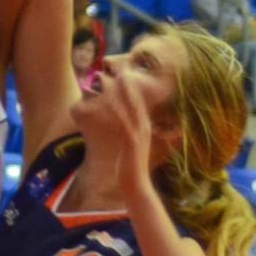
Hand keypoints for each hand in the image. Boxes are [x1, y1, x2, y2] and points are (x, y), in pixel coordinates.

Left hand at [112, 72, 153, 198]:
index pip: (138, 103)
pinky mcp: (131, 141)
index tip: (126, 74)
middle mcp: (143, 128)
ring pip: (132, 108)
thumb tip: (126, 127)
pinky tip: (112, 100)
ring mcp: (138, 134)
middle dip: (130, 85)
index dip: (132, 89)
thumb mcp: (132, 146)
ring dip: (126, 93)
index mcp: (142, 128)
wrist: (136, 186)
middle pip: (137, 101)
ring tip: (119, 76)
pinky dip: (120, 109)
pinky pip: (125, 121)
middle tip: (124, 68)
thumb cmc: (130, 167)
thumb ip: (131, 134)